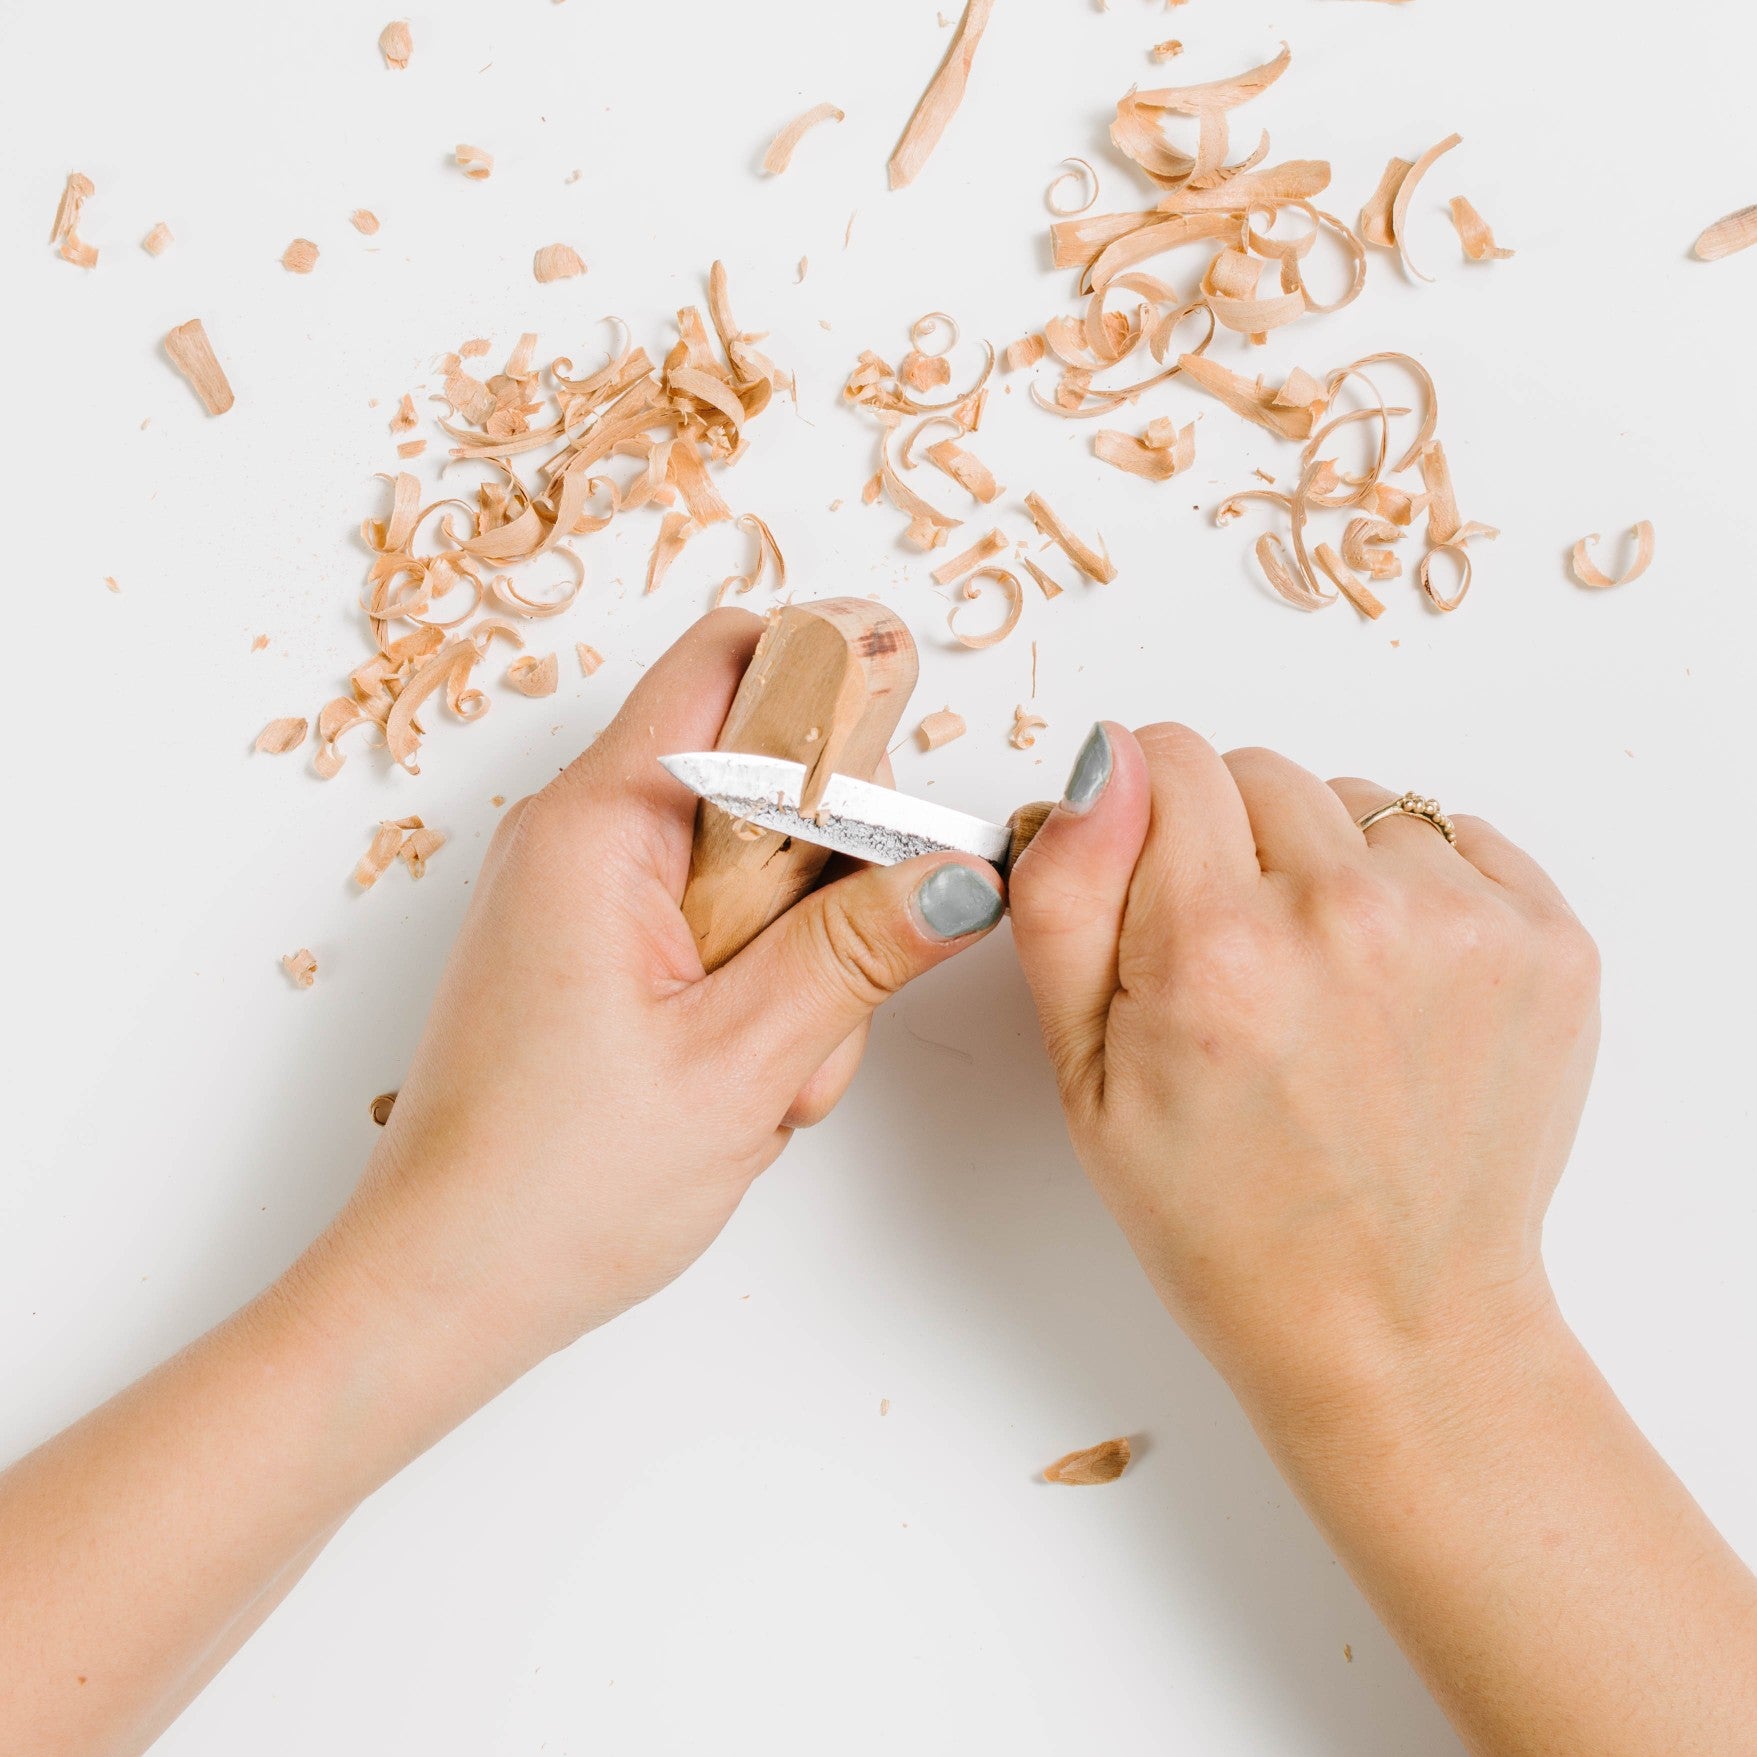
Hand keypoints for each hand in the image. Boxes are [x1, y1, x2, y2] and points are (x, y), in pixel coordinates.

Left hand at [315, 609, 1004, 1384]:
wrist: (441, 1288)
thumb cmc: (550, 1188)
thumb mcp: (741, 1063)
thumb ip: (859, 950)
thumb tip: (960, 872)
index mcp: (600, 825)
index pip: (731, 661)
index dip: (833, 681)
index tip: (900, 780)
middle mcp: (582, 835)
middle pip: (760, 768)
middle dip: (832, 867)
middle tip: (833, 979)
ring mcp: (586, 894)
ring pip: (752, 861)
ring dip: (800, 950)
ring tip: (772, 1066)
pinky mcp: (596, 948)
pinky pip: (714, 921)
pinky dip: (757, 985)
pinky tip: (743, 1077)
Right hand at [1007, 722, 1600, 1418]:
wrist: (1393, 1321)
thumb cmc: (1230, 1219)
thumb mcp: (1085, 1078)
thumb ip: (1068, 900)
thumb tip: (1099, 764)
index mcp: (1216, 951)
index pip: (1165, 758)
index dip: (1141, 817)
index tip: (1154, 882)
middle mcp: (1348, 918)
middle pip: (1259, 771)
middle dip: (1229, 845)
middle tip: (1236, 966)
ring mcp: (1464, 926)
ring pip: (1356, 802)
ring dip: (1327, 866)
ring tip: (1323, 989)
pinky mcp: (1545, 940)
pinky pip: (1452, 837)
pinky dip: (1415, 890)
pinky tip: (1393, 990)